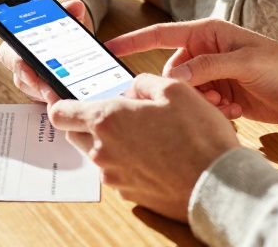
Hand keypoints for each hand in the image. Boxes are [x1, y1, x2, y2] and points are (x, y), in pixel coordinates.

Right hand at [0, 0, 91, 101]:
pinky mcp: (45, 92)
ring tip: (66, 95)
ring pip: (36, 93)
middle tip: (52, 91)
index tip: (30, 70)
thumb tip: (76, 6)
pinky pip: (49, 98)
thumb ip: (67, 11)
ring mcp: (33, 81)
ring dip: (50, 95)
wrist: (66, 39)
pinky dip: (61, 98)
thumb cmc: (56, 29)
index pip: (8, 55)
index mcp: (17, 43)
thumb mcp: (62, 17)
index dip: (17, 64)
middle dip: (37, 87)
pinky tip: (75, 97)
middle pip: (22, 80)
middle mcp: (22, 65)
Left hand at [48, 74, 239, 220]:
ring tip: (143, 133)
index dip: (60, 104)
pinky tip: (155, 155)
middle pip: (76, 134)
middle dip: (88, 121)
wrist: (217, 185)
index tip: (64, 99)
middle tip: (116, 113)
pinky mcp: (130, 194)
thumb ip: (144, 83)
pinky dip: (127, 162)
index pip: (61, 113)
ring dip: (110, 142)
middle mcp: (103, 151)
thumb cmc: (198, 136)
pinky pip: (118, 172)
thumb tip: (133, 89)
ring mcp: (115, 176)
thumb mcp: (175, 90)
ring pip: (97, 154)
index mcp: (107, 121)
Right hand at [106, 18, 277, 123]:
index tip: (108, 49)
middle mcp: (207, 51)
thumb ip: (207, 68)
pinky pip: (202, 105)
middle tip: (211, 99)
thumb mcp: (246, 64)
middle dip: (184, 90)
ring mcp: (214, 74)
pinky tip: (237, 111)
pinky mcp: (223, 94)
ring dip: (202, 104)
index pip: (162, 34)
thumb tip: (172, 79)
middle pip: (173, 73)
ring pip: (186, 93)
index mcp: (208, 33)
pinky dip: (215, 111)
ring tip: (229, 106)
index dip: (133, 41)